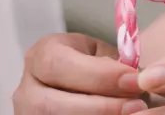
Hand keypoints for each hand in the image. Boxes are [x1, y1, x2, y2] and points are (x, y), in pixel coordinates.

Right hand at [13, 33, 146, 113]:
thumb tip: (135, 79)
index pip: (58, 64)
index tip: (133, 80)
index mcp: (41, 55)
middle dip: (99, 107)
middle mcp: (27, 89)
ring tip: (132, 114)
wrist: (82, 86)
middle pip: (51, 104)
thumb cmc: (93, 68)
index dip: (97, 75)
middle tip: (136, 105)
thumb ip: (114, 65)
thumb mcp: (101, 56)